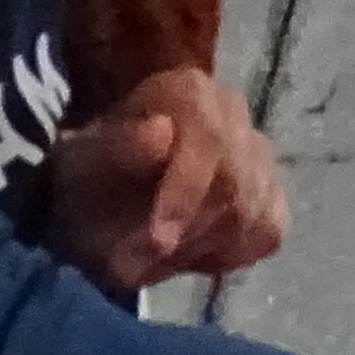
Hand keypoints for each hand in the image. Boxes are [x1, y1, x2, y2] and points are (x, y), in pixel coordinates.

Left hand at [47, 66, 292, 290]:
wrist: (100, 198)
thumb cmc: (90, 174)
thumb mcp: (83, 162)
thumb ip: (119, 147)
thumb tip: (160, 134)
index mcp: (190, 90)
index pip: (208, 140)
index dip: (186, 193)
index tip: (158, 241)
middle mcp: (234, 114)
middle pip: (234, 186)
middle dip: (185, 234)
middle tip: (134, 264)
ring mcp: (259, 154)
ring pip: (251, 216)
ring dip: (196, 249)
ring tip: (149, 258)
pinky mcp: (271, 195)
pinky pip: (267, 232)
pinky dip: (229, 254)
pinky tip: (189, 252)